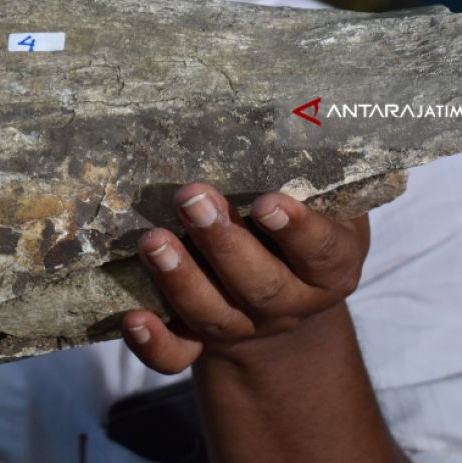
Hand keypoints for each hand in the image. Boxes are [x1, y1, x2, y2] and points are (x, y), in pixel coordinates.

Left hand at [121, 183, 369, 371]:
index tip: (266, 202)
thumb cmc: (305, 227)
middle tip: (193, 198)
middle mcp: (288, 304)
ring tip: (153, 239)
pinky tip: (132, 318)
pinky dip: (153, 344)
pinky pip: (177, 355)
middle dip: (224, 243)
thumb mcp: (329, 203)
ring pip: (212, 315)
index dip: (298, 231)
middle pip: (260, 285)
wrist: (285, 301)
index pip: (322, 253)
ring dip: (180, 278)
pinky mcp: (202, 344)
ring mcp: (243, 328)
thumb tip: (306, 107)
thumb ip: (318, 171)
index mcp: (329, 268)